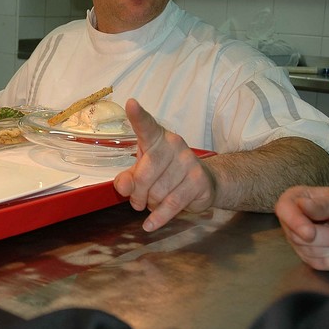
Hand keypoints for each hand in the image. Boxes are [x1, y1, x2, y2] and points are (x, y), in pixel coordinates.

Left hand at [113, 98, 214, 231]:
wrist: (205, 182)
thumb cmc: (165, 172)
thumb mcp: (142, 172)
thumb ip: (128, 178)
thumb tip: (123, 187)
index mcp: (156, 138)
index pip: (146, 126)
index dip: (138, 116)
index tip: (130, 103)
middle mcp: (174, 144)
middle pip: (144, 175)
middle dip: (137, 194)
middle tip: (138, 201)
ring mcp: (188, 162)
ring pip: (156, 193)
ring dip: (150, 204)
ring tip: (155, 201)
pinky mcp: (198, 181)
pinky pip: (171, 205)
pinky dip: (159, 217)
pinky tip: (150, 225)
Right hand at [275, 186, 328, 270]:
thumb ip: (324, 204)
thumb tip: (301, 205)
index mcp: (296, 199)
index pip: (284, 210)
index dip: (295, 223)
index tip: (310, 234)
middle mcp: (293, 221)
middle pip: (300, 238)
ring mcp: (300, 241)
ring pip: (312, 253)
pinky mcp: (311, 258)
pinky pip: (321, 265)